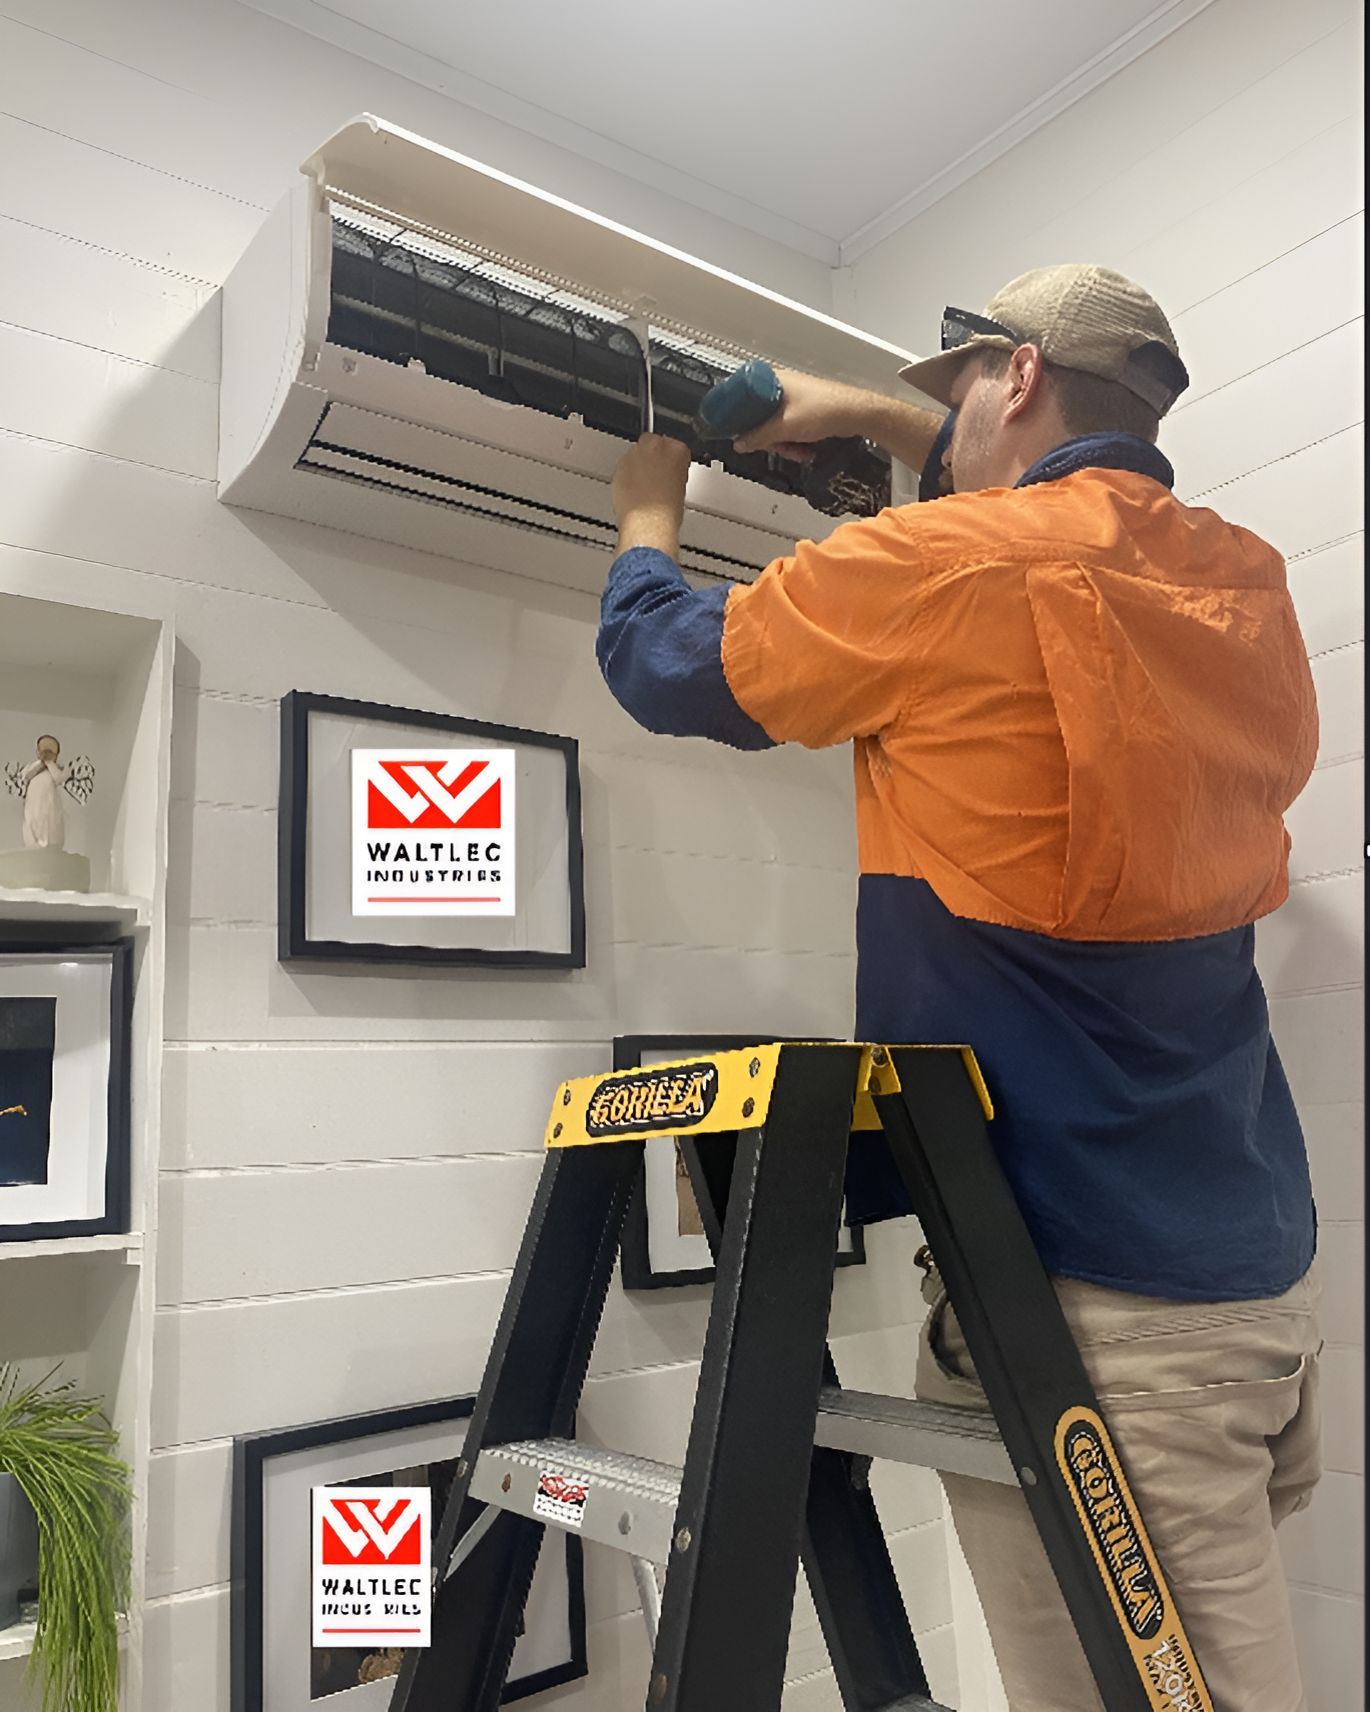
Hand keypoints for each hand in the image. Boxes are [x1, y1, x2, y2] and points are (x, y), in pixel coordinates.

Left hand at [612, 433, 690, 554]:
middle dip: (652, 455)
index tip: (670, 469)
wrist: (647, 524)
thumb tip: (667, 475)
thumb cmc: (666, 512)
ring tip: (644, 486)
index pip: (675, 445)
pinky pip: (624, 466)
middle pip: (652, 441)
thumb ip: (673, 472)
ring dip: (639, 465)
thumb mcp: (681, 487)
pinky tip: (634, 491)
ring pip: (636, 452)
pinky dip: (628, 475)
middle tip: (656, 475)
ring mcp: (634, 455)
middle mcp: (654, 447)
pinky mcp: (619, 466)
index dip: (671, 459)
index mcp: (676, 450)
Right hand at [735, 369, 947, 477]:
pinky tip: (804, 449)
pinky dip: (794, 441)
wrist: (856, 413)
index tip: (737, 432)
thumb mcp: (785, 427)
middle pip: (758, 417)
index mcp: (771, 380)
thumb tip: (739, 444)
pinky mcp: (803, 409)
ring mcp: (792, 398)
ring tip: (797, 450)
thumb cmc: (824, 410)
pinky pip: (788, 428)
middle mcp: (780, 385)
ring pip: (774, 426)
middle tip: (778, 447)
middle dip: (769, 438)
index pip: (742, 395)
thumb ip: (759, 437)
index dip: (737, 415)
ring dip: (784, 443)